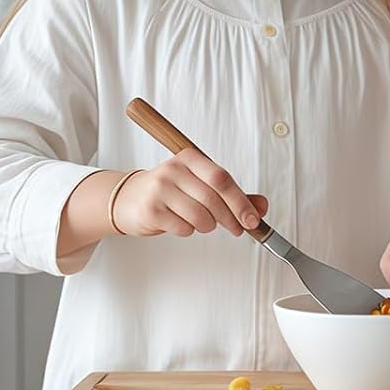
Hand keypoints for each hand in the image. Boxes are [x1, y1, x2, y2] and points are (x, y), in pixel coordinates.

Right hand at [111, 149, 267, 238]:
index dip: (241, 201)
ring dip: (208, 226)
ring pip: (200, 216)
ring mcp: (159, 189)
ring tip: (202, 222)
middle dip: (231, 218)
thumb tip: (261, 206)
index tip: (252, 219)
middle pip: (213, 199)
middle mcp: (173, 170)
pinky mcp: (150, 210)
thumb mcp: (201, 185)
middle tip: (237, 228)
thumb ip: (232, 195)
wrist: (128, 198)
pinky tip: (181, 223)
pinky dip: (189, 230)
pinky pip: (184, 228)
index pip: (222, 178)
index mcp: (190, 158)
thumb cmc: (170, 191)